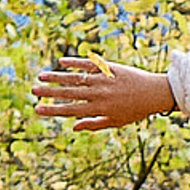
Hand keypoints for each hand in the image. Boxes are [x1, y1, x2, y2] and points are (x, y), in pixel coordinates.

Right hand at [34, 57, 175, 130]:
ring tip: (41, 75)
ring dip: (57, 76)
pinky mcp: (109, 68)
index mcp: (99, 109)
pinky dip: (75, 62)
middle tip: (33, 90)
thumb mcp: (116, 122)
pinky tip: (61, 61)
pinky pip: (89, 64)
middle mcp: (98, 94)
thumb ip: (94, 124)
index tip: (37, 109)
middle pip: (68, 93)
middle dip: (49, 92)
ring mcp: (103, 80)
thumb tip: (73, 128)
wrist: (155, 93)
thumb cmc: (135, 110)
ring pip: (76, 78)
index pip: (70, 110)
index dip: (52, 110)